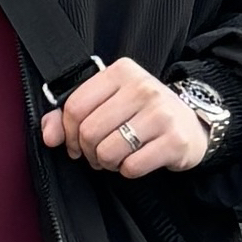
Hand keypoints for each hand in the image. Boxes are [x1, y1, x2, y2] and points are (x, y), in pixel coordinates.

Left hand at [41, 58, 207, 177]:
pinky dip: (128, 170)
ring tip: (118, 156)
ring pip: (108, 152)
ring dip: (108, 163)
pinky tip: (137, 160)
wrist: (193, 123)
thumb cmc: (144, 113)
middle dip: (88, 151)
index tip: (76, 143)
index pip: (75, 107)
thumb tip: (48, 135)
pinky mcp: (174, 140)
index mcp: (122, 71)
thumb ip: (72, 115)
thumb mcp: (109, 103)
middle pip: (89, 132)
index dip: (68, 133)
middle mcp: (143, 87)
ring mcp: (161, 113)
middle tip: (99, 153)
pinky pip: (132, 167)